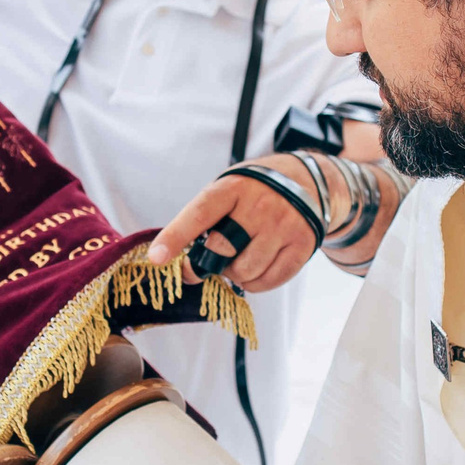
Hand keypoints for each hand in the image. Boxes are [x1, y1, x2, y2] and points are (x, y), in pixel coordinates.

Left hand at [145, 153, 323, 292]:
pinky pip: (269, 281)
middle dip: (207, 265)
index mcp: (234, 187)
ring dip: (235, 275)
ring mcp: (284, 225)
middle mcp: (260, 204)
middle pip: (222, 250)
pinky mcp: (302, 244)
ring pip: (246, 271)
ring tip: (238, 259)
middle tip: (204, 266)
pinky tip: (256, 269)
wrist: (308, 181)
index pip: (199, 214)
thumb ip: (208, 218)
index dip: (175, 237)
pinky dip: (255, 283)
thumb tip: (187, 260)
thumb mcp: (230, 189)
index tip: (156, 258)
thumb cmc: (255, 191)